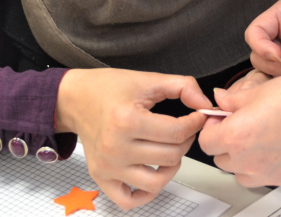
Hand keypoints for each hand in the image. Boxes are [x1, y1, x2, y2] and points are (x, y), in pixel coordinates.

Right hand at [55, 69, 211, 209]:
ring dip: (171, 167)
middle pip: (170, 157)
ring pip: (156, 182)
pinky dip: (145, 194)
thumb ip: (183, 87)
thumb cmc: (108, 89)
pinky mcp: (101, 178)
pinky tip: (153, 174)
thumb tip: (205, 104)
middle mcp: (115, 147)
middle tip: (182, 130)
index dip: (195, 124)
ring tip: (170, 151)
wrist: (75, 99)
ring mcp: (108, 167)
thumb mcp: (147, 79)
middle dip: (185, 141)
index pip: (177, 133)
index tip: (196, 117)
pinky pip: (128, 200)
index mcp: (127, 121)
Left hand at [201, 67, 280, 187]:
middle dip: (228, 144)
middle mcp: (248, 161)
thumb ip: (233, 100)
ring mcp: (269, 175)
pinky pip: (270, 178)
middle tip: (245, 127)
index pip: (206, 141)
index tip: (223, 121)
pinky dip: (272, 167)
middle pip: (222, 160)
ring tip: (263, 141)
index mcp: (235, 137)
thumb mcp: (259, 91)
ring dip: (246, 161)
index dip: (213, 128)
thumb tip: (219, 99)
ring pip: (243, 174)